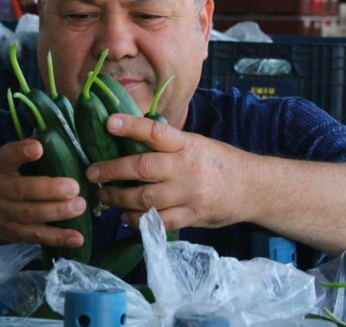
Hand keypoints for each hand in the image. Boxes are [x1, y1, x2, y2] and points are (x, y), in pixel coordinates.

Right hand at [0, 139, 86, 248]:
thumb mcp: (1, 162)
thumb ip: (23, 152)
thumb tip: (55, 131)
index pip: (7, 156)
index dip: (22, 151)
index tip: (38, 147)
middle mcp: (0, 190)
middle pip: (22, 190)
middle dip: (49, 189)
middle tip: (74, 186)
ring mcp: (6, 214)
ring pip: (31, 215)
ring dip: (57, 212)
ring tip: (80, 206)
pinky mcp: (14, 233)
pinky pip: (37, 236)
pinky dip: (58, 238)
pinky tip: (78, 238)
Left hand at [85, 115, 254, 230]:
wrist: (253, 187)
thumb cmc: (219, 162)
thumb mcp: (197, 143)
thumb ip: (169, 144)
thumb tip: (133, 136)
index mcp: (187, 144)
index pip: (156, 132)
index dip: (131, 126)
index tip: (109, 123)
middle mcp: (186, 168)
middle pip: (143, 168)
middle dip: (112, 170)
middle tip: (92, 173)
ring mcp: (189, 194)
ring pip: (146, 198)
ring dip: (120, 199)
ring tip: (104, 196)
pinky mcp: (192, 216)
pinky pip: (159, 222)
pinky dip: (138, 221)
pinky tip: (126, 217)